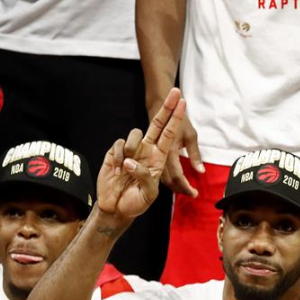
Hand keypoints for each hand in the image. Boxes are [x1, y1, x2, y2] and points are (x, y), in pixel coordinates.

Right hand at [98, 88, 184, 220]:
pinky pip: (119, 145)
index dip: (176, 118)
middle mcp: (146, 151)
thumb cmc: (136, 202)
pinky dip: (119, 156)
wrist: (116, 208)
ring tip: (127, 167)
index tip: (183, 103)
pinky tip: (117, 169)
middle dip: (166, 108)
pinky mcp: (115, 152)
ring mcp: (131, 151)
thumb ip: (145, 176)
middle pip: (156, 124)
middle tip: (175, 92)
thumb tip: (132, 161)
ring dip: (133, 147)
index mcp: (159, 158)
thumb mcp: (148, 193)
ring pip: (135, 133)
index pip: (169, 134)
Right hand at [151, 103, 202, 196]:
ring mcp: (148, 155)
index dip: (186, 187)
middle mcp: (157, 156)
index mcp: (170, 152)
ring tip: (185, 189)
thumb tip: (201, 171)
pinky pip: (155, 171)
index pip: (177, 176)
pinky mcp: (143, 153)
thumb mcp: (191, 135)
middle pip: (168, 180)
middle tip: (191, 194)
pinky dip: (165, 178)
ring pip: (161, 177)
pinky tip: (174, 180)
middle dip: (180, 189)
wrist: (158, 104)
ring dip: (173, 186)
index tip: (195, 194)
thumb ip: (195, 155)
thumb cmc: (178, 120)